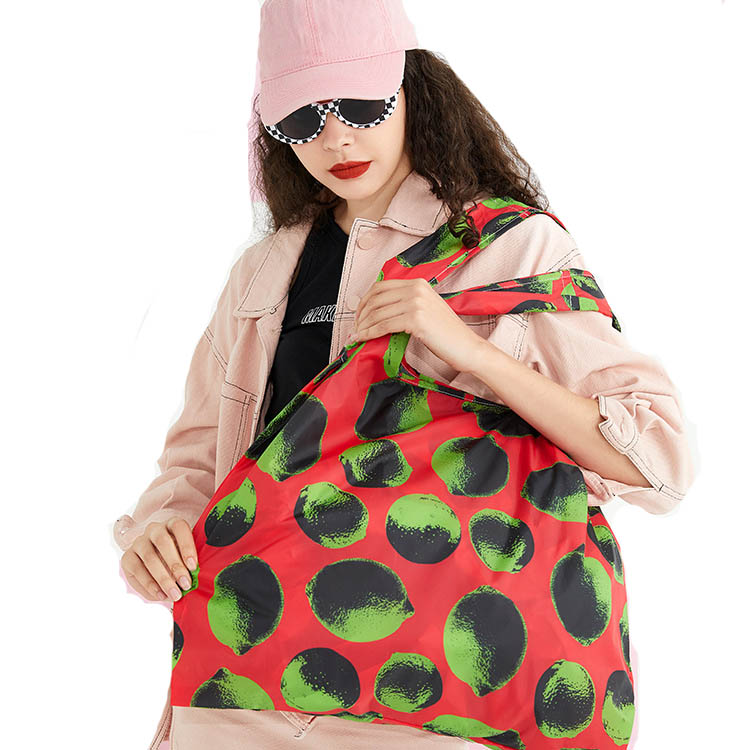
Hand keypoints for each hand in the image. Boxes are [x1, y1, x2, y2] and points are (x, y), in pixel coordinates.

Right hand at [120, 517, 197, 602]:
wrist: (157, 567)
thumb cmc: (179, 560)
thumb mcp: (187, 558)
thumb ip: (191, 563)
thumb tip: (199, 578)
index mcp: (172, 524)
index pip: (179, 527)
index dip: (187, 546)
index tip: (193, 566)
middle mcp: (154, 529)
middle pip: (163, 541)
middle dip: (175, 565)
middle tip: (186, 584)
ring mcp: (139, 542)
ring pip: (149, 557)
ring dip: (163, 578)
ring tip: (175, 594)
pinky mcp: (127, 557)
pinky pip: (137, 569)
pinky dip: (150, 584)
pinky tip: (161, 595)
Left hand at [347, 278, 486, 373]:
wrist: (467, 347)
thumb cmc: (447, 334)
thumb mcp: (426, 310)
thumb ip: (405, 305)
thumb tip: (377, 312)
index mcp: (418, 283)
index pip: (381, 287)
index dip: (364, 301)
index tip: (358, 315)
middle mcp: (416, 288)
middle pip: (376, 298)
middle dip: (360, 314)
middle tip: (354, 328)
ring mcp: (416, 302)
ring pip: (377, 313)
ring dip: (362, 326)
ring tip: (355, 337)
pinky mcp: (415, 319)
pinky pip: (383, 325)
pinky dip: (369, 333)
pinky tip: (363, 339)